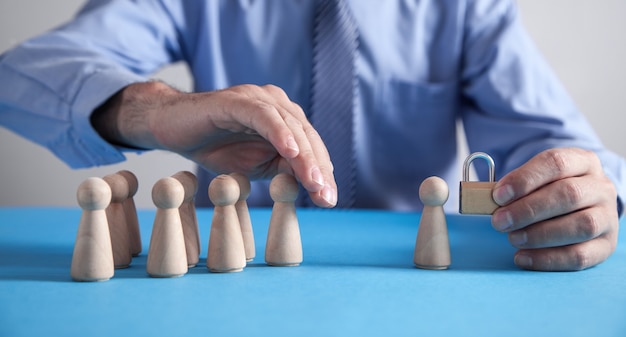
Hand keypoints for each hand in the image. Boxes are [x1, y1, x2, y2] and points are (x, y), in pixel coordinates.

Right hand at [91, 81, 336, 206]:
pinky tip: (289, 152)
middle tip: (326, 197)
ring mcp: (259, 99)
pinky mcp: (239, 100)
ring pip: (291, 128)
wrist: (172, 128)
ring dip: (304, 157)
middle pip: (307, 138)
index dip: (322, 173)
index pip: (311, 147)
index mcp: (286, 120)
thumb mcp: (256, 166)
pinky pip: (264, 116)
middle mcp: (278, 105)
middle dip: (319, 169)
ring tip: (314, 182)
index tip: (329, 199)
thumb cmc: (215, 146)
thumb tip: (313, 185)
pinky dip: (279, 133)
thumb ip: (283, 170)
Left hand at [491, 148, 618, 270]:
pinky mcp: (606, 245)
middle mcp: (600, 187)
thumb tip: (488, 199)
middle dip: (528, 210)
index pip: (555, 163)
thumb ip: (516, 186)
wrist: (583, 206)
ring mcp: (607, 216)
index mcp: (582, 161)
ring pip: (580, 225)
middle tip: (499, 222)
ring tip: (513, 239)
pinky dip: (548, 259)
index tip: (498, 195)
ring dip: (539, 234)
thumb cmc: (551, 191)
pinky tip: (523, 258)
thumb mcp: (536, 179)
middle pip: (568, 194)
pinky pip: (580, 255)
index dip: (524, 179)